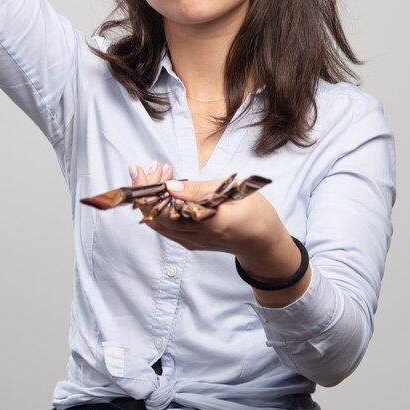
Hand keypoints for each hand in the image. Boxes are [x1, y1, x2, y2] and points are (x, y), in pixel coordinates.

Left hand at [128, 162, 310, 306]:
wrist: (263, 242)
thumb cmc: (255, 212)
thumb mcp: (234, 192)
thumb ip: (200, 190)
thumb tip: (170, 186)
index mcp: (209, 223)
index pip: (164, 211)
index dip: (149, 191)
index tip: (146, 170)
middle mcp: (196, 237)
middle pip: (155, 217)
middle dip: (147, 190)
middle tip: (152, 167)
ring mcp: (191, 242)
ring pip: (158, 222)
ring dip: (152, 197)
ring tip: (160, 172)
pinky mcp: (190, 242)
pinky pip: (166, 226)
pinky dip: (160, 206)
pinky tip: (167, 188)